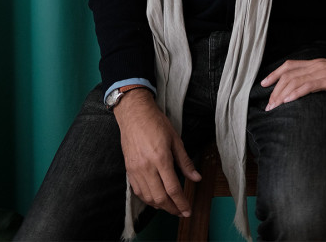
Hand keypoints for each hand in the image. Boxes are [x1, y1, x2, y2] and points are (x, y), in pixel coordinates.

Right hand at [114, 88, 200, 215]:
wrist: (134, 114)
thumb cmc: (155, 123)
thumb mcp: (175, 139)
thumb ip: (185, 161)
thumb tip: (196, 178)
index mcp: (161, 158)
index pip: (173, 188)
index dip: (181, 203)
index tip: (187, 210)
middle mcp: (147, 167)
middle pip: (160, 197)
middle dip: (172, 208)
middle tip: (181, 211)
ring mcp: (135, 170)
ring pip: (148, 197)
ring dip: (160, 206)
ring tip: (170, 206)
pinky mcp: (128, 170)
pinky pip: (138, 192)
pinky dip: (148, 199)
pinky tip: (155, 198)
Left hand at [261, 56, 325, 110]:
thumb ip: (319, 77)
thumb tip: (308, 87)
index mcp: (315, 63)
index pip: (289, 65)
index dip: (274, 73)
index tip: (263, 84)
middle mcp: (315, 65)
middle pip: (288, 74)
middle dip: (275, 89)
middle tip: (268, 105)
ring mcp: (321, 72)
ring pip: (295, 80)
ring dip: (281, 94)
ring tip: (273, 106)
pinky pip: (308, 86)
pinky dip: (295, 92)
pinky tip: (288, 100)